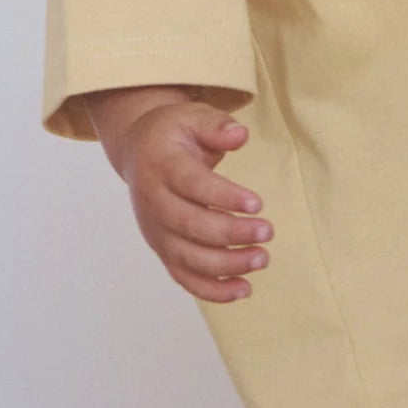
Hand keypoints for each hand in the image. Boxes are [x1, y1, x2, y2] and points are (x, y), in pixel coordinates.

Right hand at [115, 102, 273, 301]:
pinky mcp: (162, 249)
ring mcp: (156, 230)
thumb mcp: (193, 117)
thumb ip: (217, 126)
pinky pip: (184, 277)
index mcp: (161, 165)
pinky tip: (243, 289)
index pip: (193, 185)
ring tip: (262, 258)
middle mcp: (154, 202)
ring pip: (188, 257)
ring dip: (226, 265)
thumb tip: (240, 135)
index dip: (224, 196)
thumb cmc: (174, 133)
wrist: (139, 152)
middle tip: (268, 233)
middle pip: (191, 226)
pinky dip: (212, 290)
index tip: (257, 203)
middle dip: (231, 234)